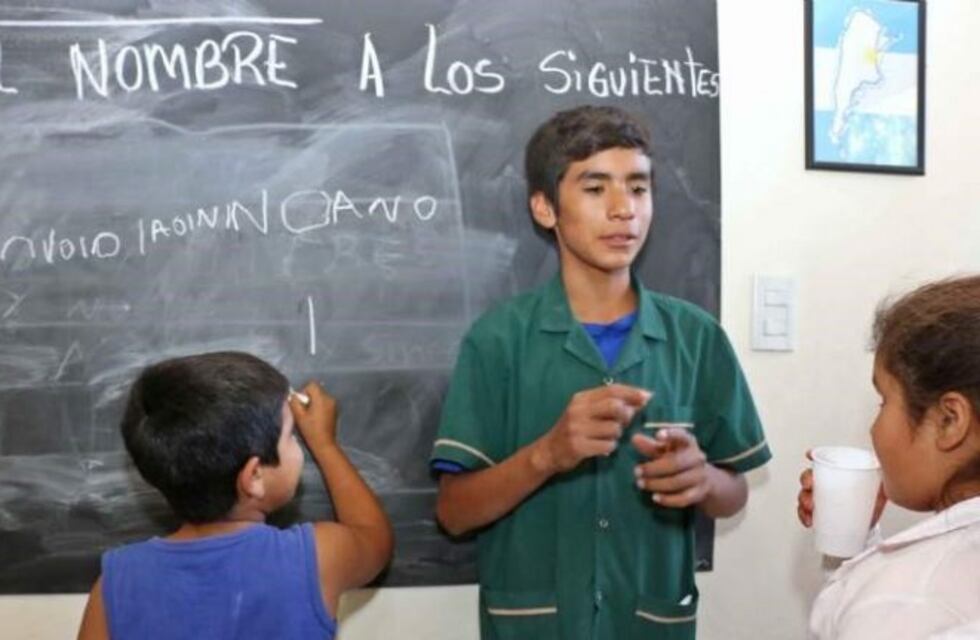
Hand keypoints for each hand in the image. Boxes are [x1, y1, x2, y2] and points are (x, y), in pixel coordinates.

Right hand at [288, 382, 338, 451]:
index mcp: (321, 398)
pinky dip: (319, 405)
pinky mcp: (335, 409)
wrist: (324, 443)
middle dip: (308, 397)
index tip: (301, 403)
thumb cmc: (310, 430)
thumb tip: (293, 395)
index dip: (303, 391)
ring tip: (309, 414)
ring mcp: (334, 404)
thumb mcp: (299, 416)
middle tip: (304, 409)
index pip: (311, 384)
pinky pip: (325, 401)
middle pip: (316, 389)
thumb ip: (294, 402)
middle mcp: (330, 398)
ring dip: (313, 401)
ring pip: (320, 395)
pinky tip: (316, 417)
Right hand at [536, 384, 650, 473]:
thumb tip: (642, 398)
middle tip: (624, 423)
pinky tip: (601, 448)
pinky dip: (610, 447)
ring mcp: (577, 428)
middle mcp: (578, 410)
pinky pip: (608, 445)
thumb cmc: (574, 429)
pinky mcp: (578, 446)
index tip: (647, 396)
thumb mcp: (587, 411)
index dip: (632, 392)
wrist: (549, 451)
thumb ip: (610, 404)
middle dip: (626, 415)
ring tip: (607, 437)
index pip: (611, 390)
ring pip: (614, 428)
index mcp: (581, 398)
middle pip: (615, 406)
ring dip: (617, 435)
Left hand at [631, 428, 709, 507]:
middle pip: (676, 463)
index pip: (682, 436)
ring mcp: (700, 476)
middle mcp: (697, 457)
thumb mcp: (664, 450)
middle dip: (654, 468)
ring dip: (657, 484)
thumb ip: (650, 446)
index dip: (671, 434)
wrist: (700, 478)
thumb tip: (634, 438)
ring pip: (678, 482)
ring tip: (640, 484)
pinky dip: (668, 499)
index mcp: (688, 442)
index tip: (657, 435)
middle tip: (636, 471)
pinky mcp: (699, 493)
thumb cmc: (676, 458)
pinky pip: (684, 498)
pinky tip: (654, 497)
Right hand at [797, 450, 887, 527]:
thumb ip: (883, 469)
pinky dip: (804, 516)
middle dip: (806, 482)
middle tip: (812, 488)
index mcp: (838, 471)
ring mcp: (822, 498)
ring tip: (811, 508)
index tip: (810, 456)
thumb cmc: (874, 495)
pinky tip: (809, 520)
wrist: (874, 516)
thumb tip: (888, 463)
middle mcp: (827, 483)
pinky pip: (807, 513)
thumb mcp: (880, 480)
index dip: (814, 457)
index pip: (822, 461)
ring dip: (804, 500)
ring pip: (805, 494)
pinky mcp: (822, 513)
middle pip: (809, 477)